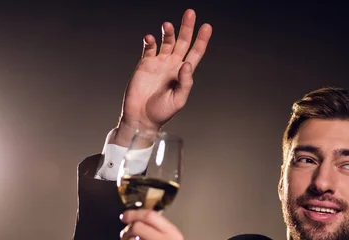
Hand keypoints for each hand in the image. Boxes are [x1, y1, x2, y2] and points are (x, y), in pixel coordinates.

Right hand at [110, 9, 212, 146]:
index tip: (207, 26)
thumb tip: (187, 64)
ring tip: (167, 25)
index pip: (195, 53)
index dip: (202, 40)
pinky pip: (149, 48)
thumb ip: (185, 82)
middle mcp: (173, 65)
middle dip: (187, 28)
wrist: (141, 117)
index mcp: (183, 73)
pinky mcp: (145, 64)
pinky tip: (150, 38)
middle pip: (182, 42)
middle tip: (190, 13)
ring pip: (166, 42)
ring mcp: (159, 63)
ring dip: (168, 32)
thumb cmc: (162, 112)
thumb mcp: (179, 100)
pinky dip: (149, 41)